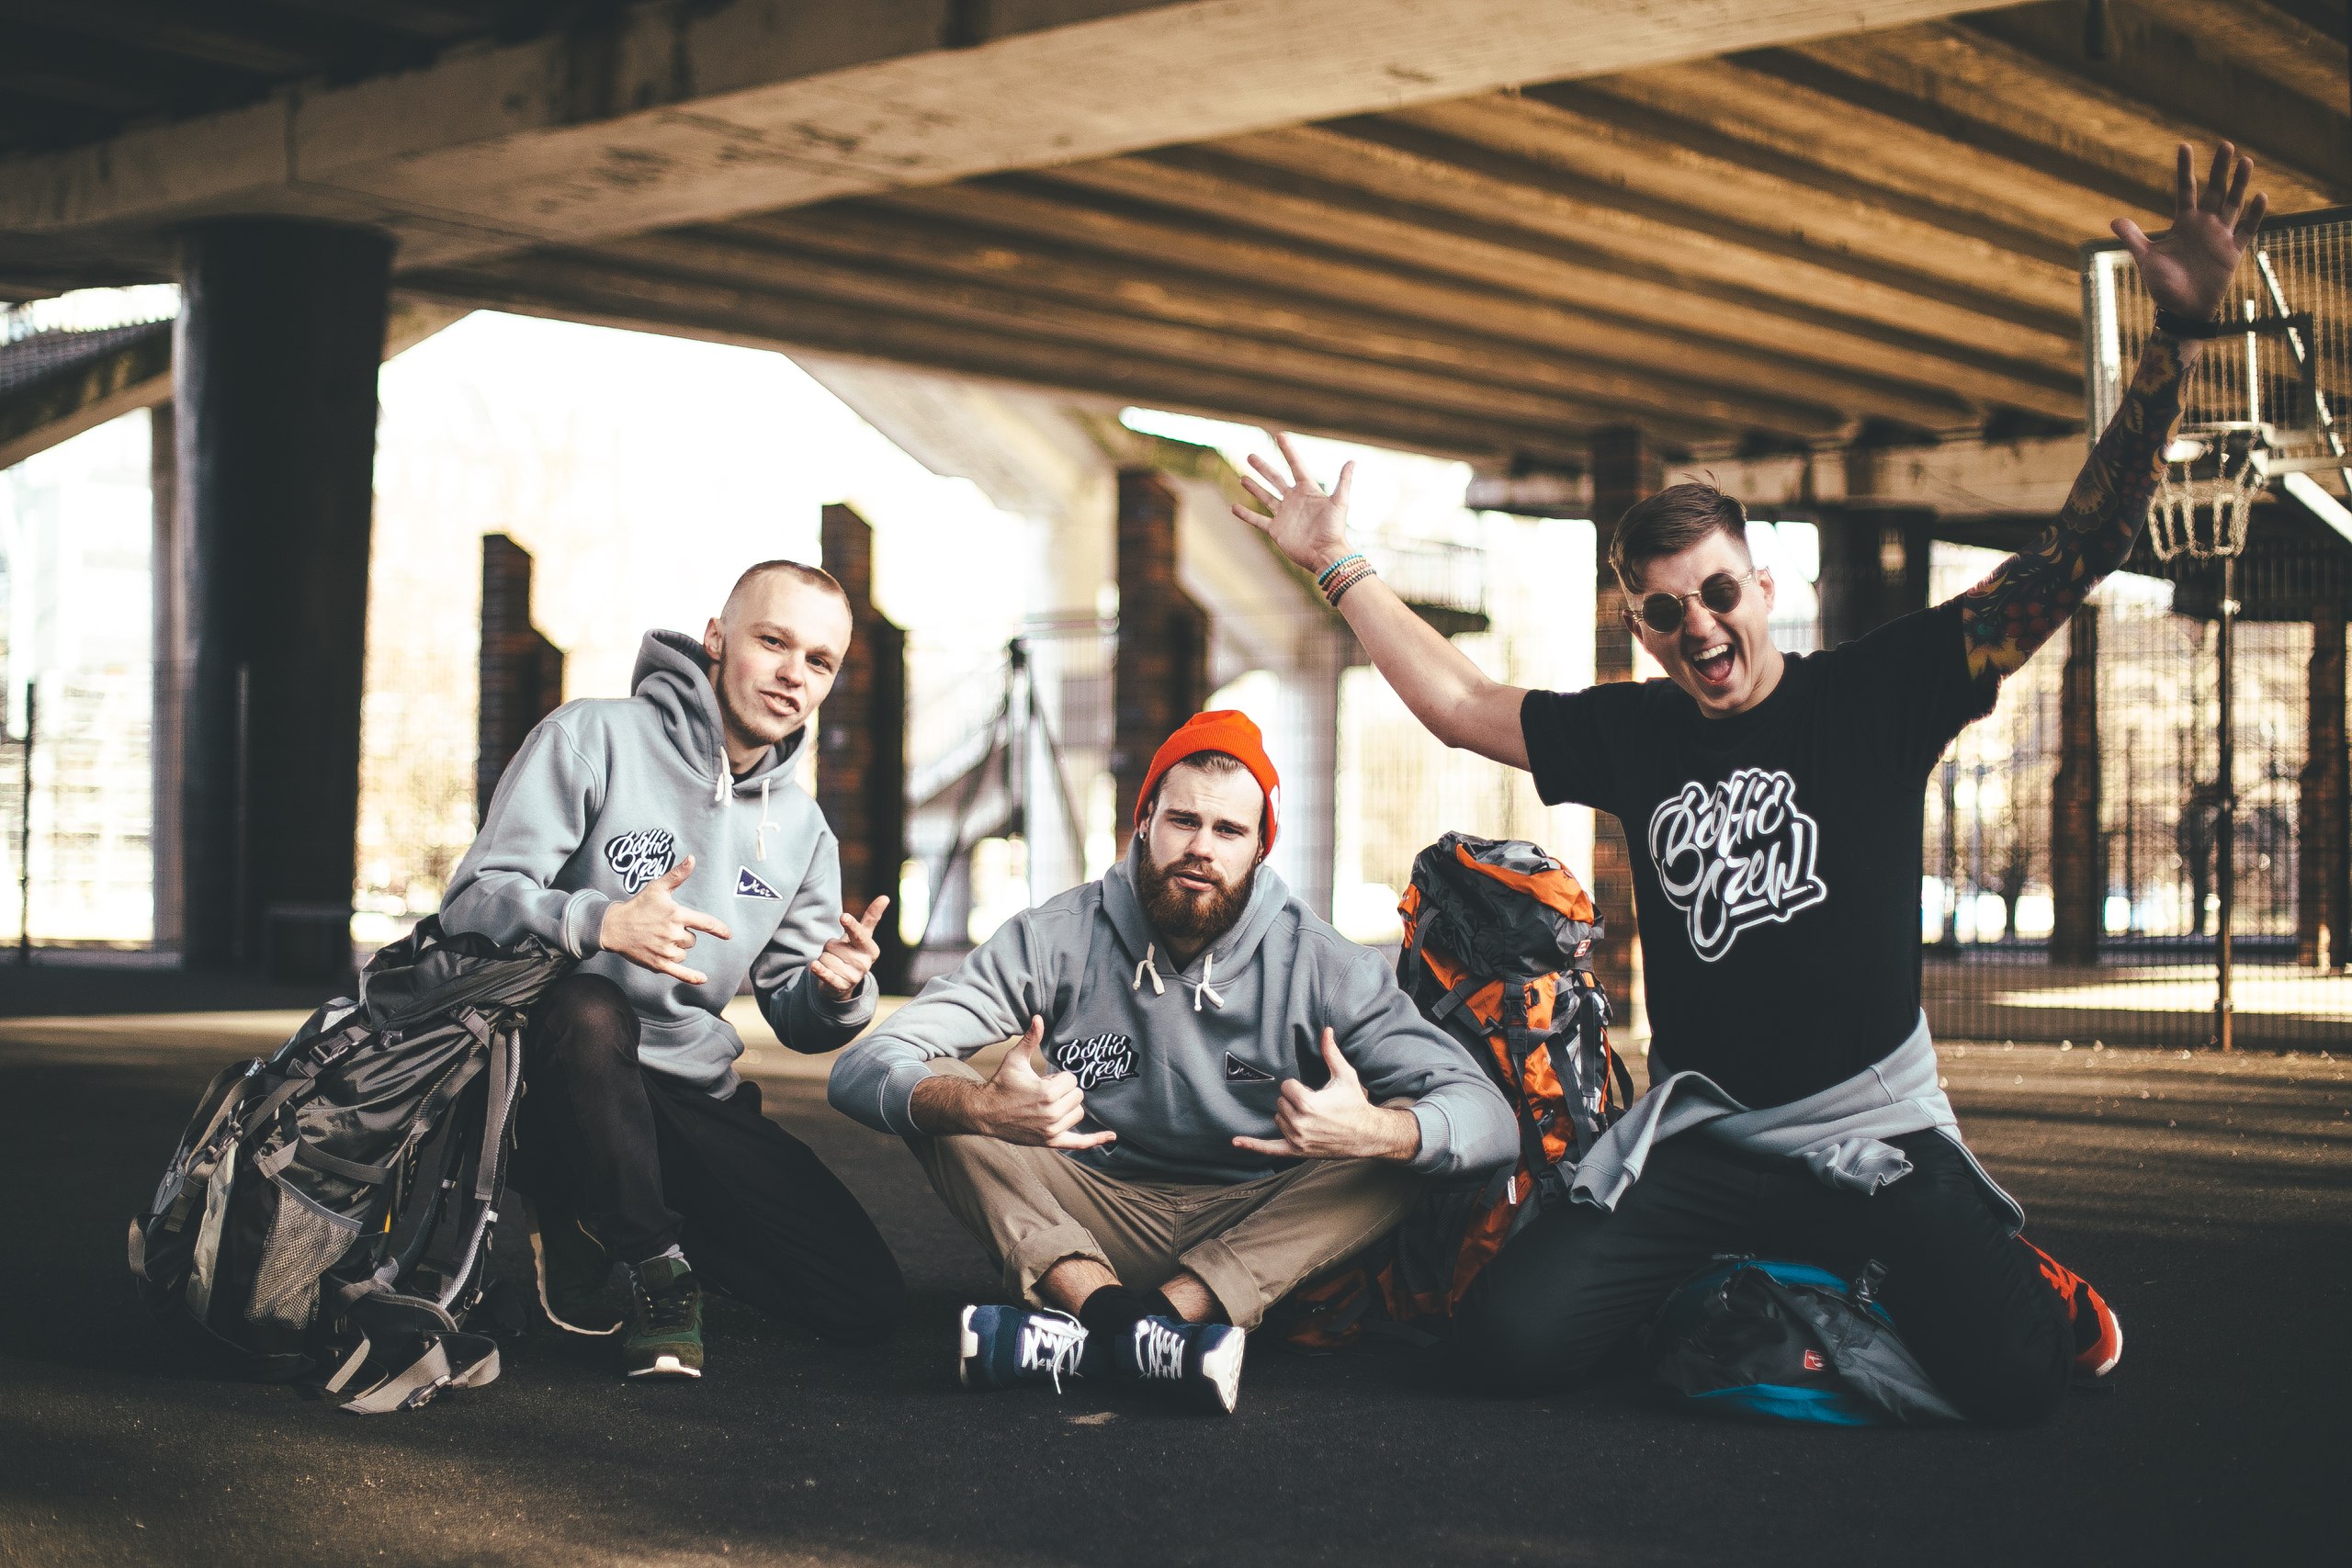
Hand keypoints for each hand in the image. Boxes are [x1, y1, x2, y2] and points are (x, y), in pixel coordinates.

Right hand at [597, 857, 731, 984]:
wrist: (613, 927)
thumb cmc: (638, 905)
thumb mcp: (657, 888)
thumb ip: (677, 875)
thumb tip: (692, 858)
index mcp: (677, 914)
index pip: (704, 922)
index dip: (718, 929)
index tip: (728, 934)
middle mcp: (673, 933)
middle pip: (692, 940)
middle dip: (682, 935)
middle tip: (662, 928)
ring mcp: (666, 950)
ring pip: (684, 953)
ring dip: (677, 949)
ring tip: (657, 939)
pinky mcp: (658, 963)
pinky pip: (680, 972)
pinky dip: (692, 977)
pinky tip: (703, 979)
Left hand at [811, 896, 889, 1000]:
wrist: (845, 983)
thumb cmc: (853, 953)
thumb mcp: (863, 936)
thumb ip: (872, 917)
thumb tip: (885, 897)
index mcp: (871, 949)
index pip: (859, 933)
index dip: (850, 925)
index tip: (843, 917)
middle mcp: (864, 963)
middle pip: (832, 945)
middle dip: (829, 948)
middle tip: (838, 955)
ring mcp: (853, 976)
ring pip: (825, 958)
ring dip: (824, 960)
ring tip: (834, 965)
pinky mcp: (840, 986)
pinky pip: (826, 974)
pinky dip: (819, 970)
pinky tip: (814, 966)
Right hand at [916, 1017, 1117, 1149]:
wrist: (985, 1113)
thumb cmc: (1001, 1084)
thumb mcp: (1015, 1059)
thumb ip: (1031, 1039)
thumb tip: (1038, 1017)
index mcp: (1047, 1092)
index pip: (1072, 1080)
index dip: (1058, 1078)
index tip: (1042, 1081)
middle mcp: (1052, 1113)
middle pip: (1078, 1096)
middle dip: (1064, 1091)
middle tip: (1042, 1093)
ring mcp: (1052, 1130)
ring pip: (1078, 1113)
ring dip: (1068, 1107)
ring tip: (1046, 1105)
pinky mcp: (1051, 1141)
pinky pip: (1079, 1143)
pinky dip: (1096, 1140)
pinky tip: (1111, 1136)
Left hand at [1231, 1029, 1419, 1161]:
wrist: (1366, 1134)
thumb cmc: (1355, 1103)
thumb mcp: (1345, 1076)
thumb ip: (1331, 1053)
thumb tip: (1326, 1029)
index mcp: (1308, 1104)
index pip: (1285, 1087)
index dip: (1298, 1086)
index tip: (1312, 1091)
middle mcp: (1300, 1124)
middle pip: (1280, 1102)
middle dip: (1294, 1100)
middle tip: (1315, 1104)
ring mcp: (1298, 1139)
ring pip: (1277, 1118)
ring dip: (1288, 1115)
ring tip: (1311, 1116)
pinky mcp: (1297, 1151)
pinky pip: (1270, 1149)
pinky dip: (1253, 1145)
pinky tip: (1236, 1142)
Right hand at [1232, 431, 1357, 575]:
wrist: (1325, 555)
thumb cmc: (1334, 529)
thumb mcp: (1340, 502)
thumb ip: (1343, 481)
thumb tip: (1352, 461)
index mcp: (1308, 491)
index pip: (1296, 466)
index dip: (1288, 451)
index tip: (1280, 436)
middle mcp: (1294, 500)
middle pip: (1275, 479)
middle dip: (1263, 468)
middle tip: (1250, 455)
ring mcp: (1284, 515)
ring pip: (1265, 497)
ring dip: (1254, 487)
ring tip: (1242, 476)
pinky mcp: (1276, 530)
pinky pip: (1258, 520)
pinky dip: (1246, 514)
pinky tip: (1234, 507)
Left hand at [2111, 143, 2266, 324]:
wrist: (2182, 310)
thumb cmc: (2163, 285)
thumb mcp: (2146, 259)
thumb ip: (2133, 238)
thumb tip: (2114, 220)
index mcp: (2183, 223)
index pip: (2185, 189)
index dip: (2185, 169)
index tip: (2184, 146)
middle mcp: (2204, 224)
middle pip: (2214, 190)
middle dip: (2219, 169)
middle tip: (2225, 145)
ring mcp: (2221, 236)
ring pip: (2233, 203)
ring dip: (2239, 184)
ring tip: (2245, 161)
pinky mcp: (2233, 251)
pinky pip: (2246, 229)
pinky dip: (2254, 215)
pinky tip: (2260, 197)